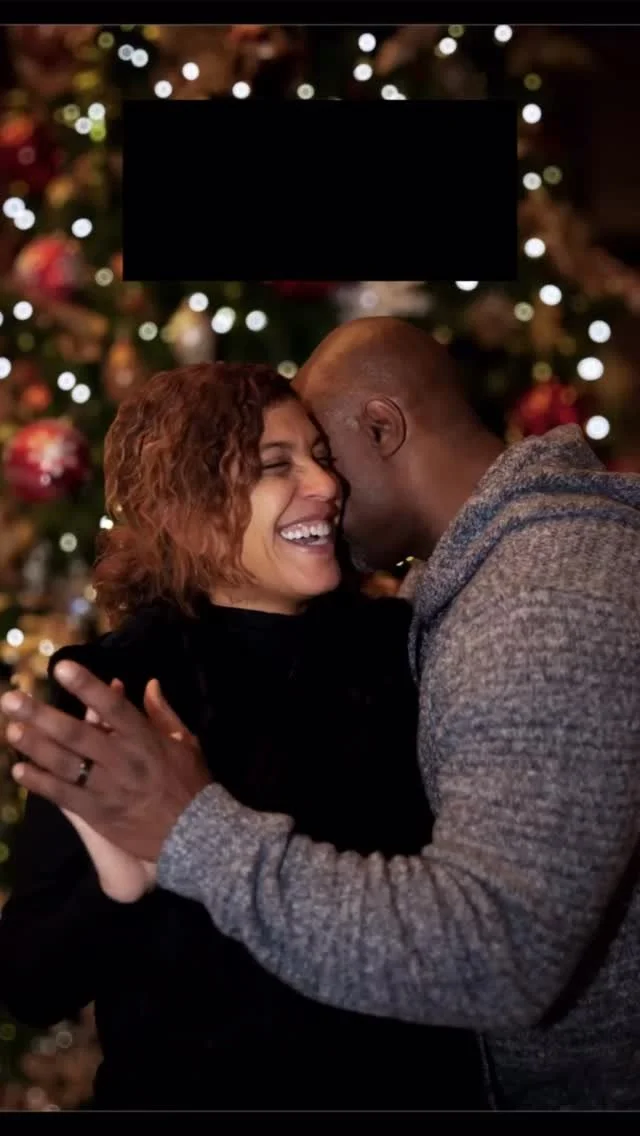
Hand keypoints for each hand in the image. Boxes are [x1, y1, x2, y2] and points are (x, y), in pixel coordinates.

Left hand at [1, 662, 212, 861]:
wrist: (195, 834)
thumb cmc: (189, 782)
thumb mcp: (184, 742)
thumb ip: (162, 712)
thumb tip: (149, 683)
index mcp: (144, 739)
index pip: (113, 707)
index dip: (87, 686)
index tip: (60, 668)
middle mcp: (122, 760)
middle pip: (76, 734)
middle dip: (41, 715)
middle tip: (10, 699)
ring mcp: (107, 789)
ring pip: (64, 764)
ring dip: (35, 747)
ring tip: (11, 730)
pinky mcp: (98, 814)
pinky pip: (63, 796)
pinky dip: (41, 783)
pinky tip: (20, 772)